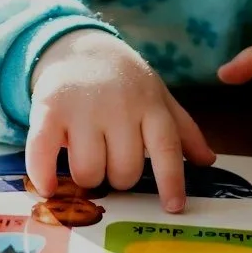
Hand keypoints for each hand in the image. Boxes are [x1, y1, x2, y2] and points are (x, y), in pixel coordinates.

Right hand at [28, 31, 215, 212]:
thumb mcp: (157, 96)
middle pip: (124, 171)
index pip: (166, 148)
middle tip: (111, 162)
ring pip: (89, 171)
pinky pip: (43, 151)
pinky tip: (47, 187)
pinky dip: (43, 174)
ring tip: (86, 160)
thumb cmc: (123, 79)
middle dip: (119, 178)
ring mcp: (82, 109)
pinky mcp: (48, 109)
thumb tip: (208, 162)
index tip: (173, 207)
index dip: (171, 181)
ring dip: (88, 177)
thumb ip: (182, 129)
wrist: (77, 45)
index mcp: (150, 106)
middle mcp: (118, 108)